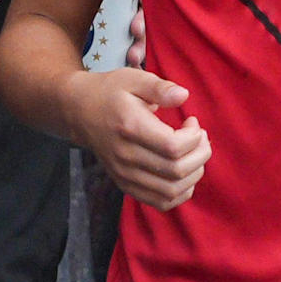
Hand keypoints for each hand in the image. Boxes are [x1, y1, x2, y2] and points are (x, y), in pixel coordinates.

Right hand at [67, 67, 208, 208]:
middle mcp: (126, 156)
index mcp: (130, 127)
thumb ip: (160, 88)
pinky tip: (185, 174)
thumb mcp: (133, 79)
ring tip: (195, 153)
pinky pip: (160, 202)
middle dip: (200, 154)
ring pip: (172, 190)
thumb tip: (184, 96)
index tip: (192, 122)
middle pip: (176, 170)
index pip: (173, 147)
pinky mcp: (125, 184)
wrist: (79, 112)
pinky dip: (181, 193)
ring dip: (194, 173)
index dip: (194, 137)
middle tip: (201, 137)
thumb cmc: (110, 92)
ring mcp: (124, 174)